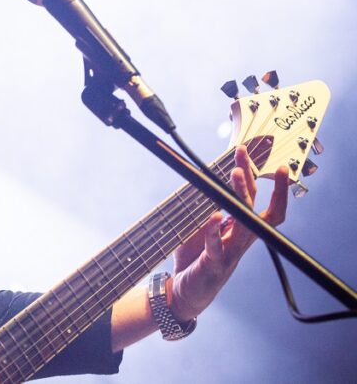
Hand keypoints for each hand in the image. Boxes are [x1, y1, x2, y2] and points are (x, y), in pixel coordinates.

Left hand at [169, 145, 288, 320]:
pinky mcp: (213, 265)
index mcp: (240, 231)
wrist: (183, 292)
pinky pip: (217, 246)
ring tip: (236, 174)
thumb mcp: (202, 229)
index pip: (260, 203)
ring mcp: (229, 253)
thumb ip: (210, 210)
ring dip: (241, 197)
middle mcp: (240, 241)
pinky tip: (215, 216)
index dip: (266, 183)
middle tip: (244, 158)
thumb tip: (210, 184)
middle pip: (259, 209)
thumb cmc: (195, 259)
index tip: (265, 160)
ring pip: (245, 225)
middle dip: (253, 181)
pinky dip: (215, 231)